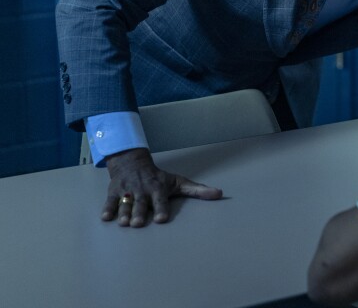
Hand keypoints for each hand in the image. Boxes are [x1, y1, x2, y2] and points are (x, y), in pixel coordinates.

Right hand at [102, 148, 222, 226]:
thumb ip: (197, 190)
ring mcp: (127, 191)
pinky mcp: (114, 193)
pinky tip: (106, 218)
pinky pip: (110, 201)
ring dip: (124, 213)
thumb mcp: (179, 182)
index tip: (161, 219)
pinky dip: (108, 208)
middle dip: (139, 213)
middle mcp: (142, 191)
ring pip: (125, 203)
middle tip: (138, 224)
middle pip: (140, 204)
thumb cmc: (158, 178)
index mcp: (158, 189)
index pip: (160, 200)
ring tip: (124, 223)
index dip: (161, 209)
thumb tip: (219, 194)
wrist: (132, 163)